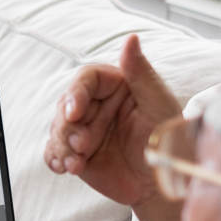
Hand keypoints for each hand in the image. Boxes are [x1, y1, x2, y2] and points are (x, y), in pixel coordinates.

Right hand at [43, 34, 181, 206]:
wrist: (162, 182)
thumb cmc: (166, 140)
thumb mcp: (158, 104)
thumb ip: (140, 72)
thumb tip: (131, 38)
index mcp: (115, 87)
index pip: (86, 80)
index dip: (76, 93)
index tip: (75, 112)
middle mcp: (97, 106)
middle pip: (65, 105)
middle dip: (68, 127)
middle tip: (82, 145)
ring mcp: (84, 130)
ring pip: (57, 129)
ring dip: (62, 146)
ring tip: (76, 163)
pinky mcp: (77, 153)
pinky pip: (54, 151)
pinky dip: (55, 158)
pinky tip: (63, 167)